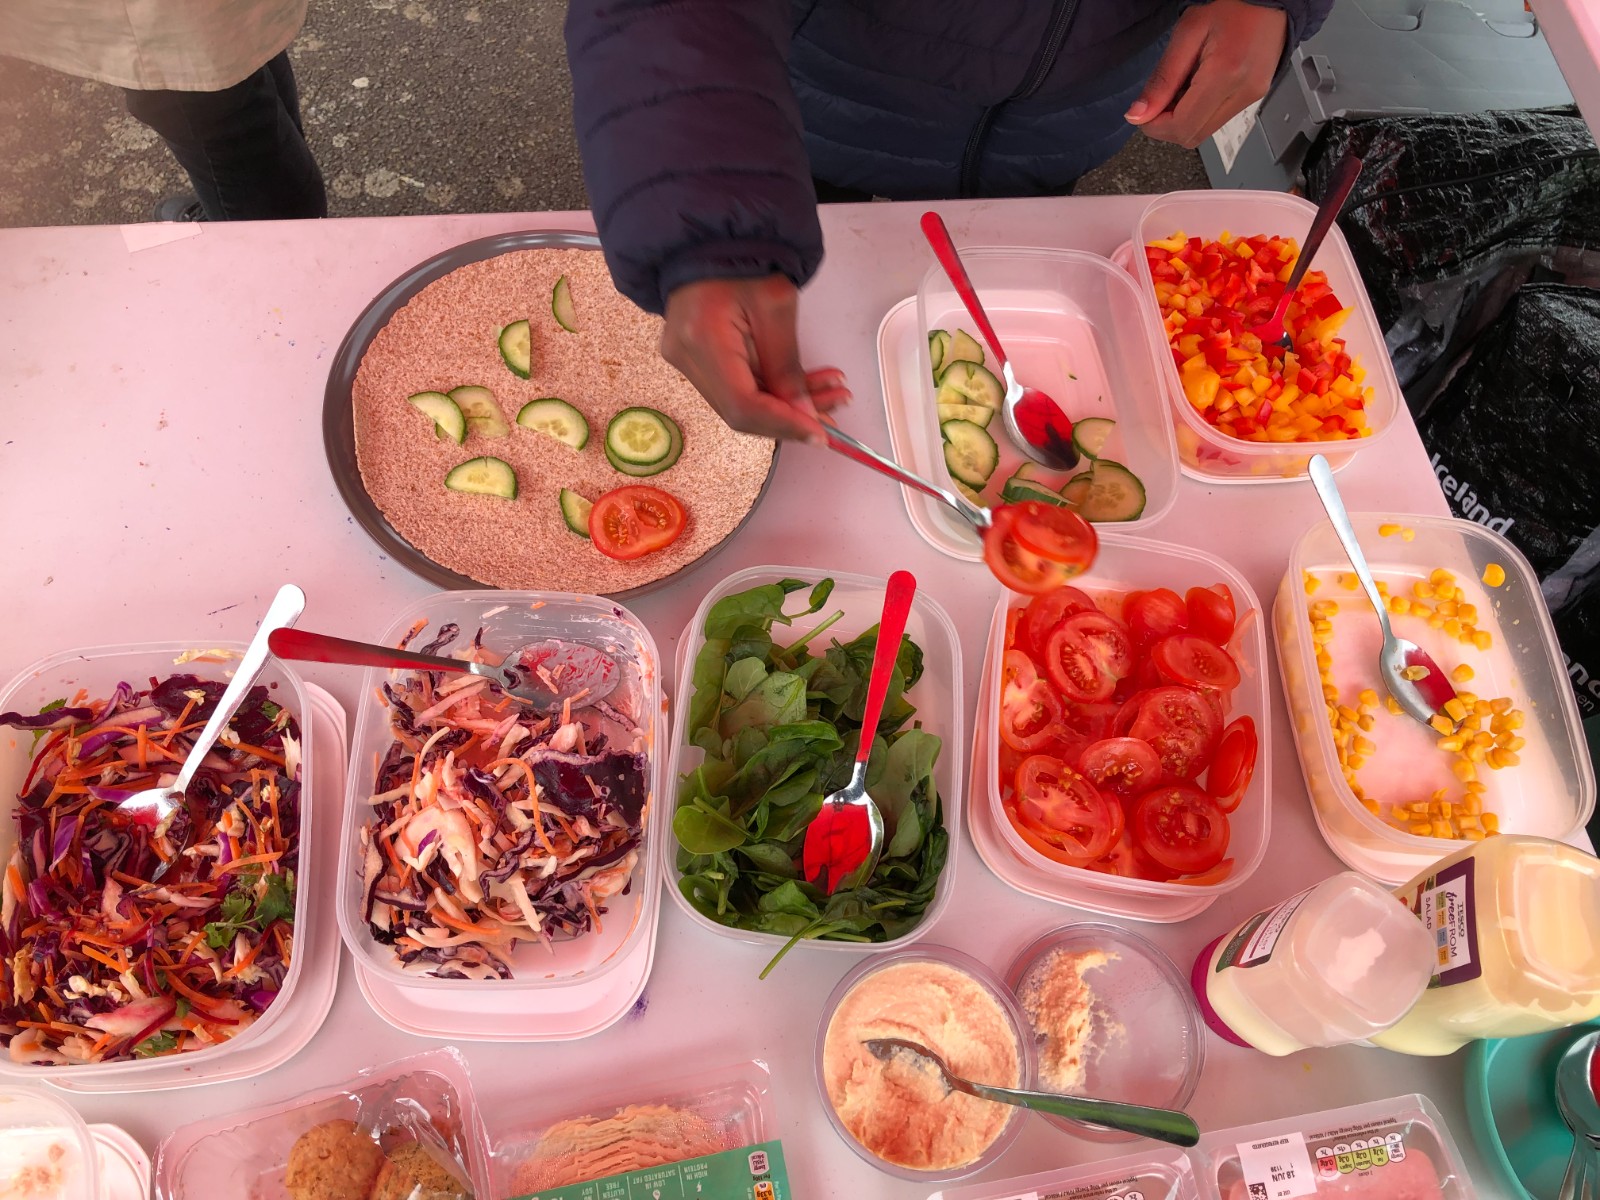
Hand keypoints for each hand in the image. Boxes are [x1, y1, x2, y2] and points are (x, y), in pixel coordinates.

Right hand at [661, 275, 850, 441]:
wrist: (709, 238)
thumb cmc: (741, 256)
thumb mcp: (776, 306)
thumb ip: (788, 366)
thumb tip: (806, 415)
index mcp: (702, 339)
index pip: (743, 406)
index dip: (783, 425)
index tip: (820, 433)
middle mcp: (686, 357)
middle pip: (741, 411)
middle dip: (791, 417)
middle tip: (835, 414)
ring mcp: (687, 360)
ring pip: (742, 402)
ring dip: (787, 405)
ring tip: (831, 394)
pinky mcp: (696, 359)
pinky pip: (737, 386)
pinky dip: (772, 390)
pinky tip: (806, 386)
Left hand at [1126, 0, 1287, 148]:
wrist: (1270, 0)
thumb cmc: (1232, 6)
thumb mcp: (1187, 33)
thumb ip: (1162, 78)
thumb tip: (1139, 113)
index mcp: (1225, 73)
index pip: (1181, 127)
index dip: (1154, 126)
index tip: (1143, 111)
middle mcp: (1243, 92)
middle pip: (1191, 136)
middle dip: (1166, 125)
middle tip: (1161, 97)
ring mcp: (1251, 97)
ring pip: (1203, 132)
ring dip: (1182, 119)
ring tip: (1183, 85)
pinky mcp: (1253, 97)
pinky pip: (1216, 120)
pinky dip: (1198, 112)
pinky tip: (1197, 87)